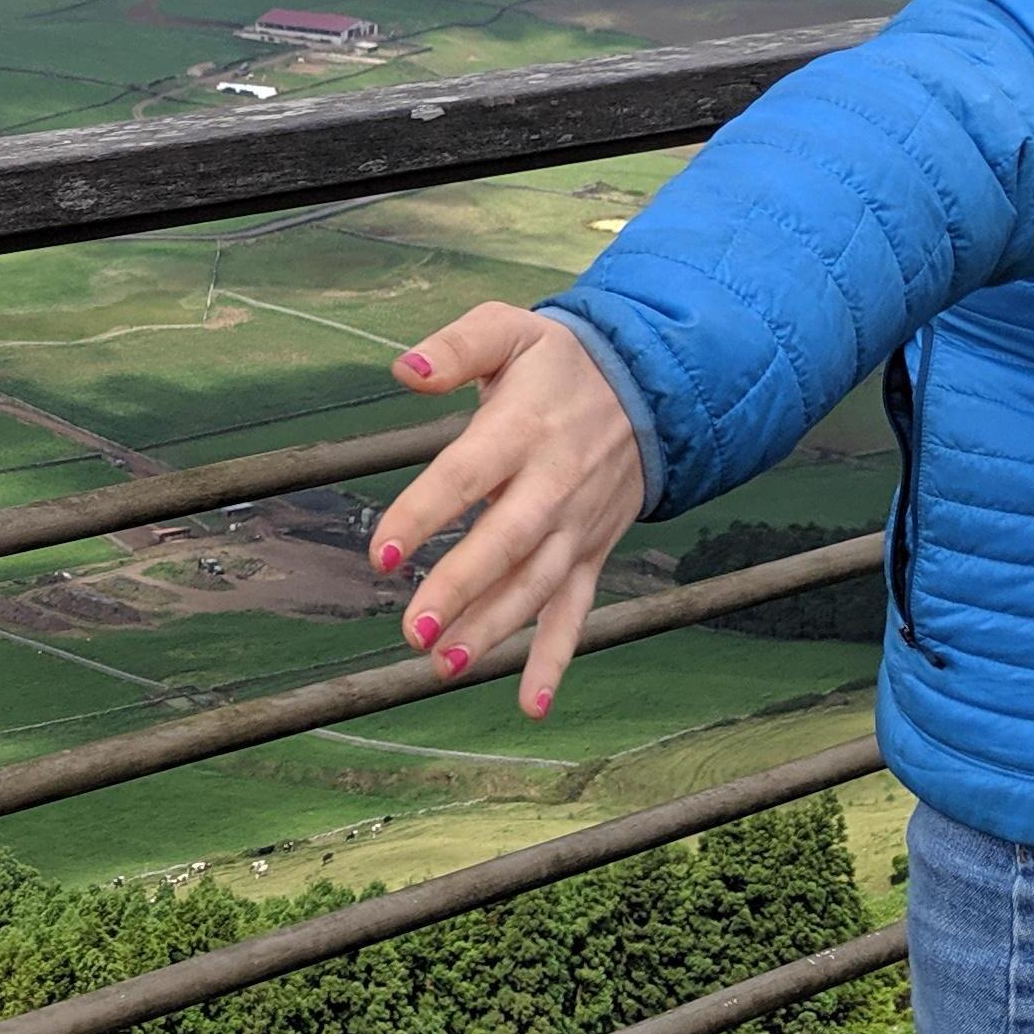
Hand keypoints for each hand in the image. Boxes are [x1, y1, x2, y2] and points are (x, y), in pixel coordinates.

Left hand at [370, 305, 645, 718]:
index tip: (381, 551)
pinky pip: (575, 610)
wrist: (651, 385)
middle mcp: (553, 484)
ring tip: (444, 665)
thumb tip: (404, 369)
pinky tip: (533, 703)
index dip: (425, 512)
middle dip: (461, 590)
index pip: (467, 474)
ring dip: (495, 630)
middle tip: (414, 630)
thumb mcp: (511, 329)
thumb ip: (457, 346)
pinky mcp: (591, 550)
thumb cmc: (560, 361)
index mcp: (522, 428)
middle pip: (505, 542)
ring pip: (536, 586)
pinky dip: (556, 658)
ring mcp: (576, 524)